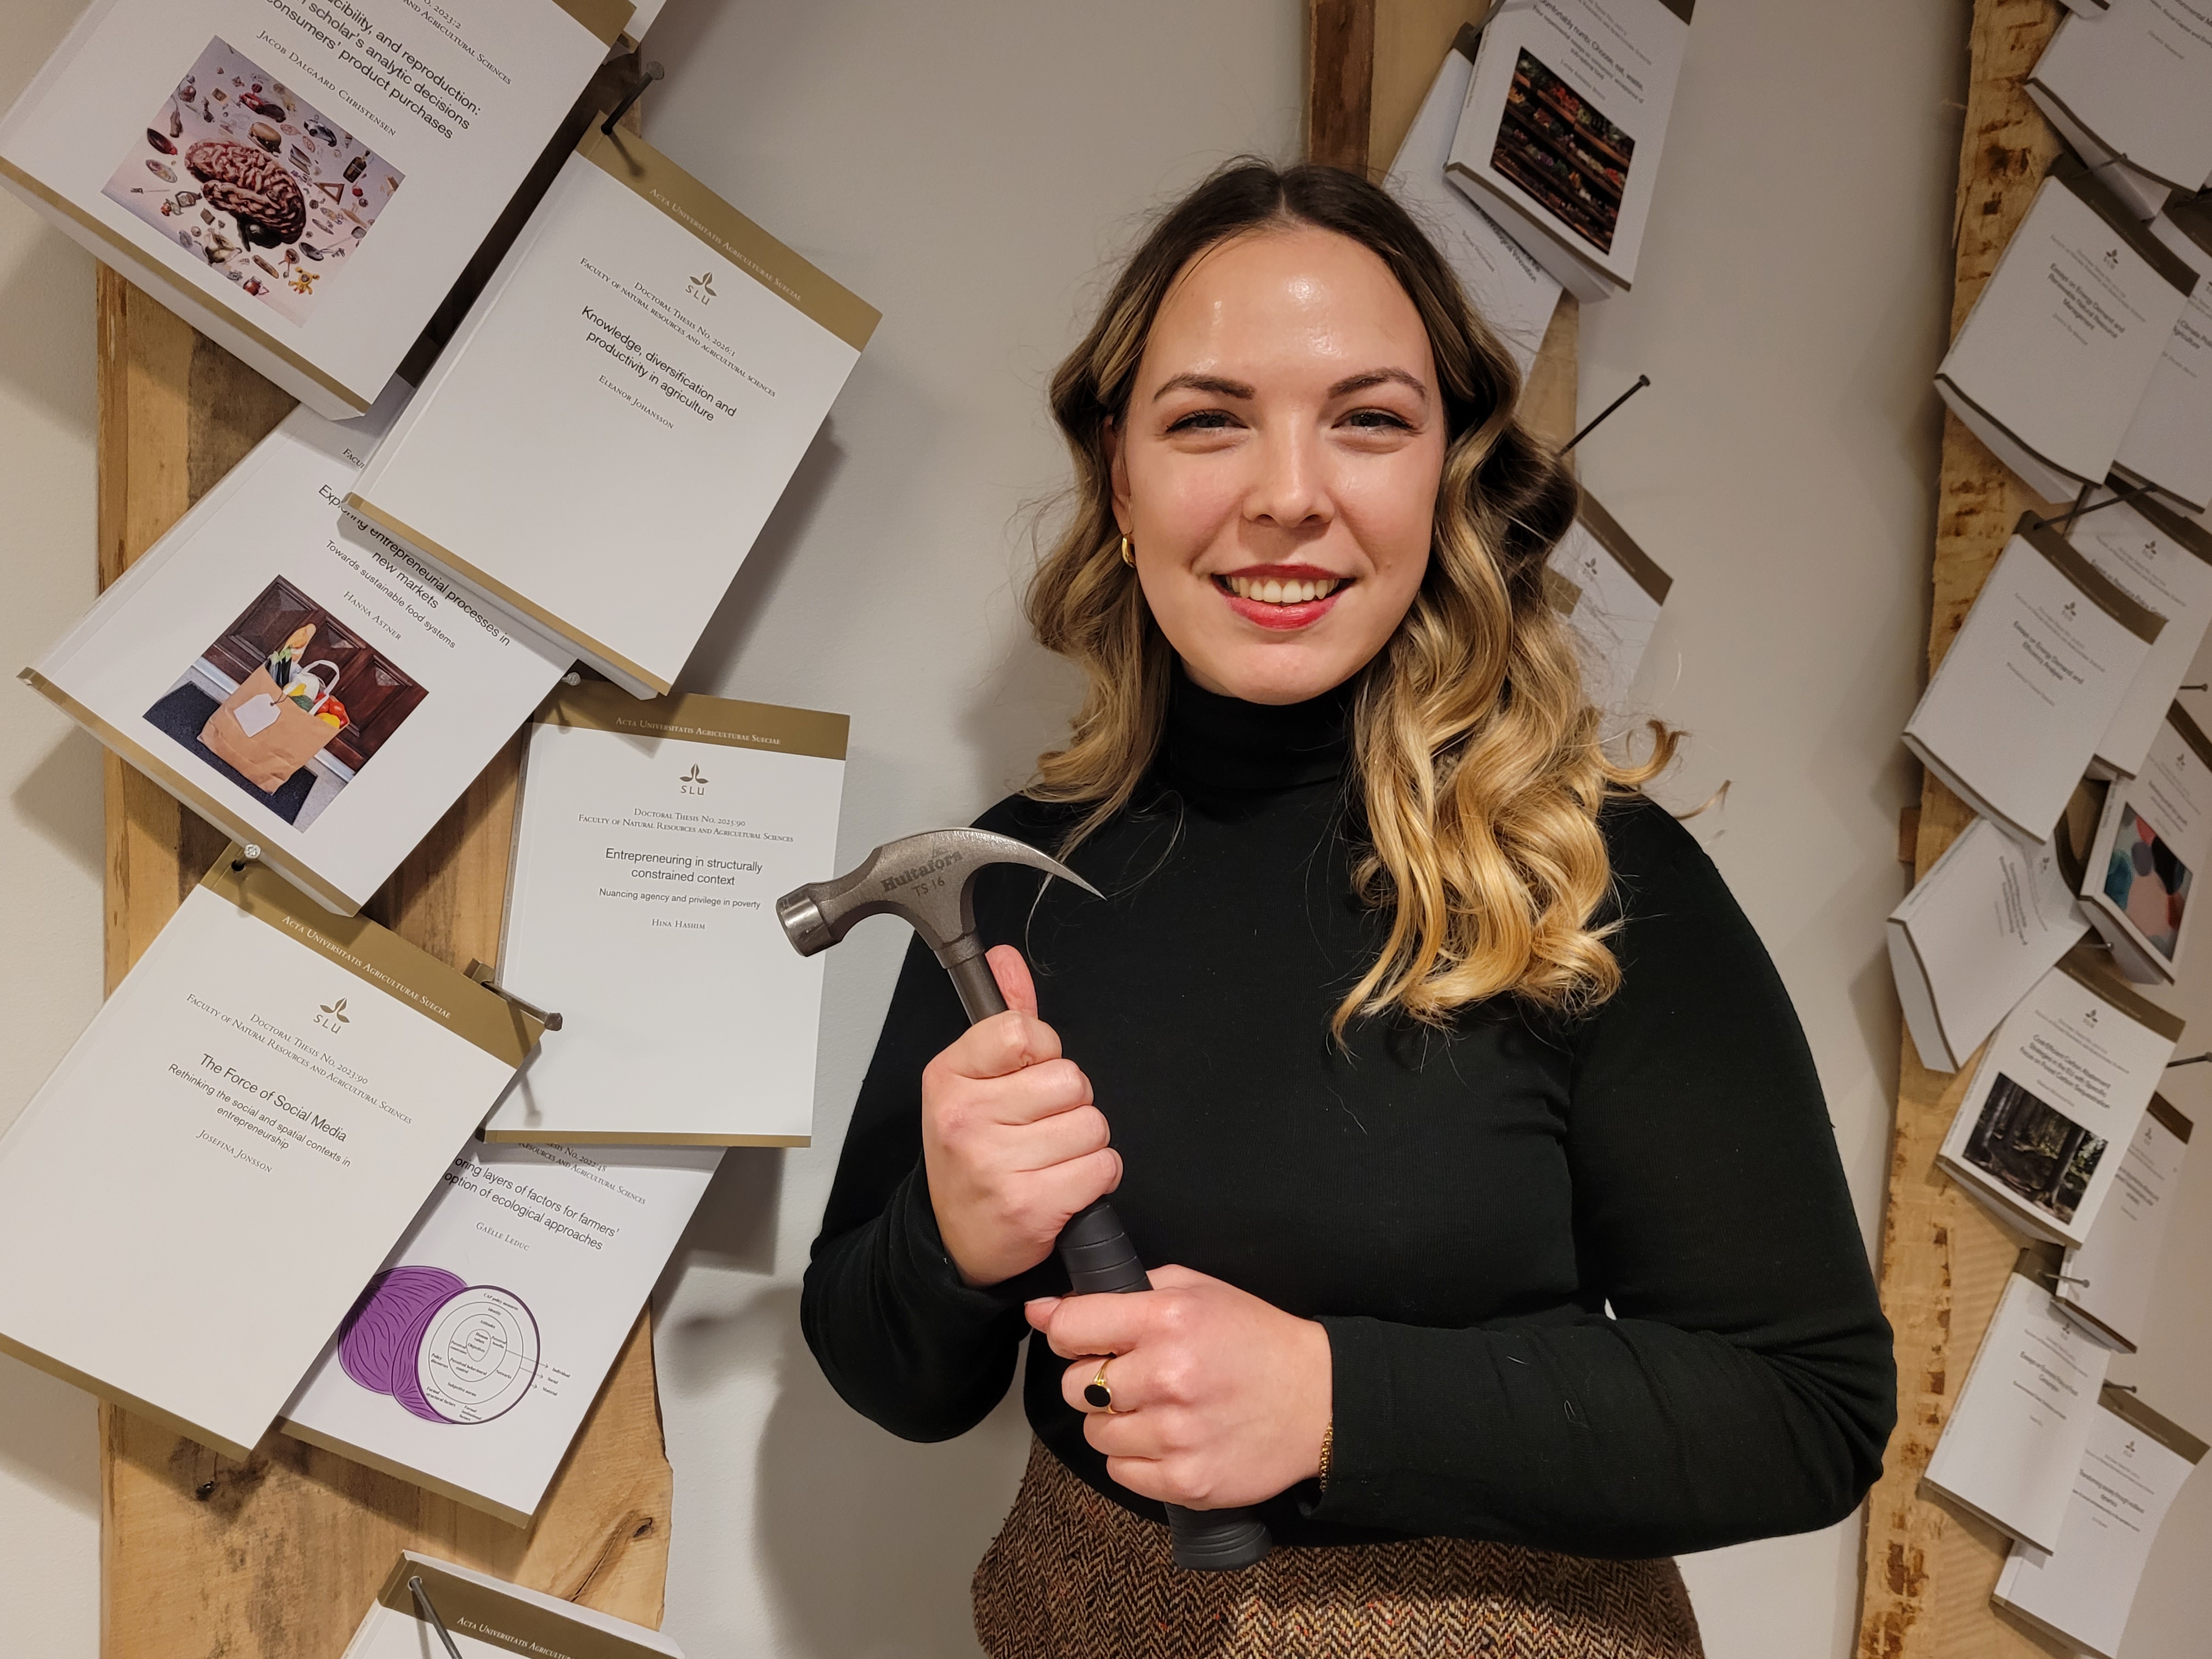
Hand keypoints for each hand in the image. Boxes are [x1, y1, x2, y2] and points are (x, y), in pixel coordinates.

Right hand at [922, 945, 1121, 1286]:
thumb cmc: (972, 1154)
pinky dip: (1096, 1177)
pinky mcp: (1029, 1205)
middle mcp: (966, 1118)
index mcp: (950, 1077)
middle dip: (1071, 1103)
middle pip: (1070, 1080)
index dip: (1045, 1052)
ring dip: (1086, 1143)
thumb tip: (1006, 959)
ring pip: (1092, 1125)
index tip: (1029, 1076)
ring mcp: (995, 1164)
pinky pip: (1103, 1167)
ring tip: (1051, 1158)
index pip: (1023, 1031)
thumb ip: (1002, 1019)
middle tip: (1040, 1127)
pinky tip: (1063, 1184)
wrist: (956, 1238)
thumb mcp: (973, 1082)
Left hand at [1026, 1266, 1331, 1510]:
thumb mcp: (1196, 1291)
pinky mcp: (1185, 1481)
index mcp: (1166, 1320)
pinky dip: (1136, 1457)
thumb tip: (1043, 1309)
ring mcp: (1175, 1435)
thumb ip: (1120, 1292)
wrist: (1319, 1400)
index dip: (1069, 1332)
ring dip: (1116, 1420)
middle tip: (1135, 1375)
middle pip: (1074, 1386)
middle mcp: (1166, 1377)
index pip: (1070, 1328)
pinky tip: (1169, 1438)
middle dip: (1094, 1379)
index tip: (1085, 1337)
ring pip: (1095, 1432)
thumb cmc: (1254, 1340)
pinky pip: (1120, 1471)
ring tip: (1159, 1407)